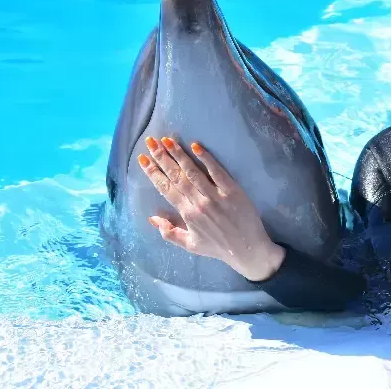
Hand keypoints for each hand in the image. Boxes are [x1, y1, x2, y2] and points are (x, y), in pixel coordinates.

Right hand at [137, 136, 284, 280]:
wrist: (247, 250)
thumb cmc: (218, 247)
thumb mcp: (190, 245)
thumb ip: (169, 232)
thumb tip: (152, 218)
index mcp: (187, 215)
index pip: (166, 189)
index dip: (153, 173)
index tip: (142, 159)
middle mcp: (199, 203)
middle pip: (176, 176)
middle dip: (161, 158)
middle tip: (150, 141)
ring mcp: (216, 196)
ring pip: (193, 172)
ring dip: (179, 154)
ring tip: (167, 140)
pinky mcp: (233, 191)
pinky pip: (217, 172)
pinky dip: (206, 158)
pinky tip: (196, 146)